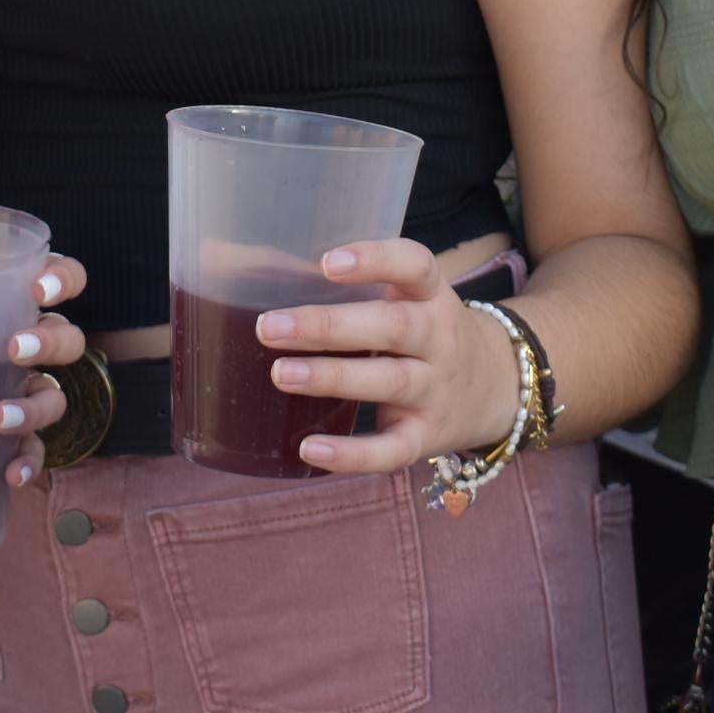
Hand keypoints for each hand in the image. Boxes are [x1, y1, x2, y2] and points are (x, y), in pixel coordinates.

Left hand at [0, 253, 91, 489]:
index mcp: (2, 296)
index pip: (59, 275)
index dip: (61, 278)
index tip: (36, 288)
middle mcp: (23, 341)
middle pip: (67, 337)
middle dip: (48, 342)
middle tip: (12, 348)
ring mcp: (20, 390)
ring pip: (55, 395)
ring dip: (36, 407)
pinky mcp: (7, 435)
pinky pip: (34, 450)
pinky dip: (27, 462)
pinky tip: (9, 474)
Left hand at [250, 239, 518, 475]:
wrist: (498, 385)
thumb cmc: (418, 329)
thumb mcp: (396, 295)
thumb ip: (323, 279)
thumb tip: (215, 257)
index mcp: (429, 294)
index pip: (415, 265)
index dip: (375, 260)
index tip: (327, 262)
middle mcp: (439, 337)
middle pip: (393, 326)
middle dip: (330, 327)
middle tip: (268, 327)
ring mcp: (436, 389)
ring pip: (390, 381)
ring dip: (334, 378)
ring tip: (279, 374)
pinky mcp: (427, 438)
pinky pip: (393, 450)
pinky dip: (353, 454)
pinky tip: (309, 449)